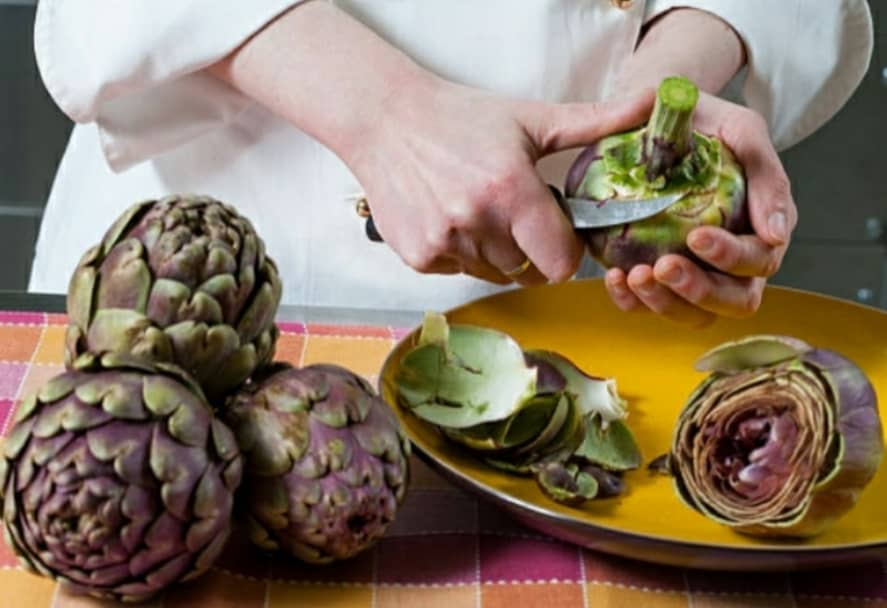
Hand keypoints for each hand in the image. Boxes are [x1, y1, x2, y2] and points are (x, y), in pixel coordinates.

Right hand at [345, 77, 653, 285]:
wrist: (386, 120)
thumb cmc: (459, 118)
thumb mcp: (531, 119)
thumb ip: (595, 122)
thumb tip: (651, 103)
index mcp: (512, 190)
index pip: (560, 263)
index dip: (564, 251)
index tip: (554, 231)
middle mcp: (477, 222)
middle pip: (526, 270)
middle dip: (527, 247)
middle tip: (510, 209)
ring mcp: (444, 243)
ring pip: (492, 272)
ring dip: (494, 250)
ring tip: (476, 208)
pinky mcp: (418, 256)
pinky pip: (458, 271)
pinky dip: (460, 252)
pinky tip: (449, 216)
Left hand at [605, 92, 797, 325]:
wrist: (659, 118)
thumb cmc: (707, 124)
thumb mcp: (741, 130)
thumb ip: (766, 172)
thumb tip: (778, 233)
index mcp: (762, 228)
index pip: (759, 262)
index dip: (731, 258)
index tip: (696, 236)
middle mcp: (735, 261)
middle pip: (733, 301)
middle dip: (698, 290)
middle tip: (663, 265)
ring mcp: (696, 272)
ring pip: (693, 313)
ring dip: (664, 302)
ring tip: (635, 275)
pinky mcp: (658, 276)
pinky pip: (648, 306)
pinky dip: (631, 301)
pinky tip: (615, 277)